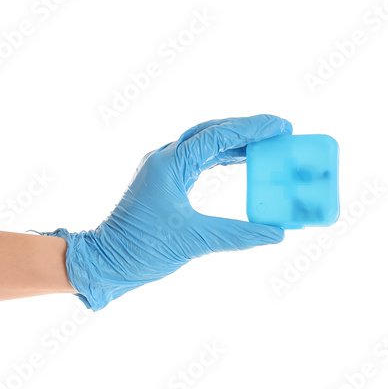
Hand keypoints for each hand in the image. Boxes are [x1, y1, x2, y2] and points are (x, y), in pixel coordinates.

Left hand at [43, 115, 291, 309]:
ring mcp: (163, 169)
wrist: (106, 261)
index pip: (217, 136)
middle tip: (279, 129)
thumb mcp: (195, 241)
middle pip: (212, 131)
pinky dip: (222, 157)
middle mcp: (165, 159)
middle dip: (247, 129)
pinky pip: (198, 160)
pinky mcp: (164, 183)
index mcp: (169, 165)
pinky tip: (240, 161)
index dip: (252, 129)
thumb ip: (238, 235)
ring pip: (204, 143)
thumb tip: (276, 233)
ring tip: (267, 143)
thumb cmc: (141, 249)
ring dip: (236, 141)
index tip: (280, 127)